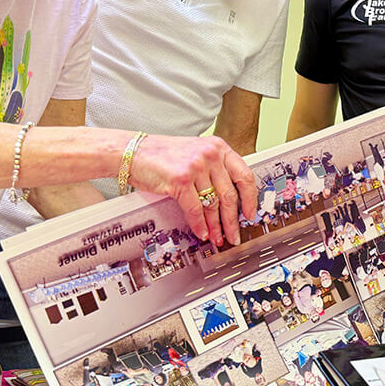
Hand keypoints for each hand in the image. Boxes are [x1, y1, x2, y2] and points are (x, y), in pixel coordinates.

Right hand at [129, 135, 256, 246]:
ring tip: (217, 237)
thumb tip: (227, 200)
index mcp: (218, 147)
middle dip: (233, 220)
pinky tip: (202, 232)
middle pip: (230, 195)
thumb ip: (213, 170)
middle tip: (234, 234)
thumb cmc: (162, 155)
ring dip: (216, 226)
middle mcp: (210, 154)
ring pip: (213, 205)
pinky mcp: (181, 179)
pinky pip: (195, 209)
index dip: (250, 199)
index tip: (251, 214)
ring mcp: (196, 166)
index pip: (244, 175)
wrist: (133, 152)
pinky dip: (200, 225)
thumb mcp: (195, 154)